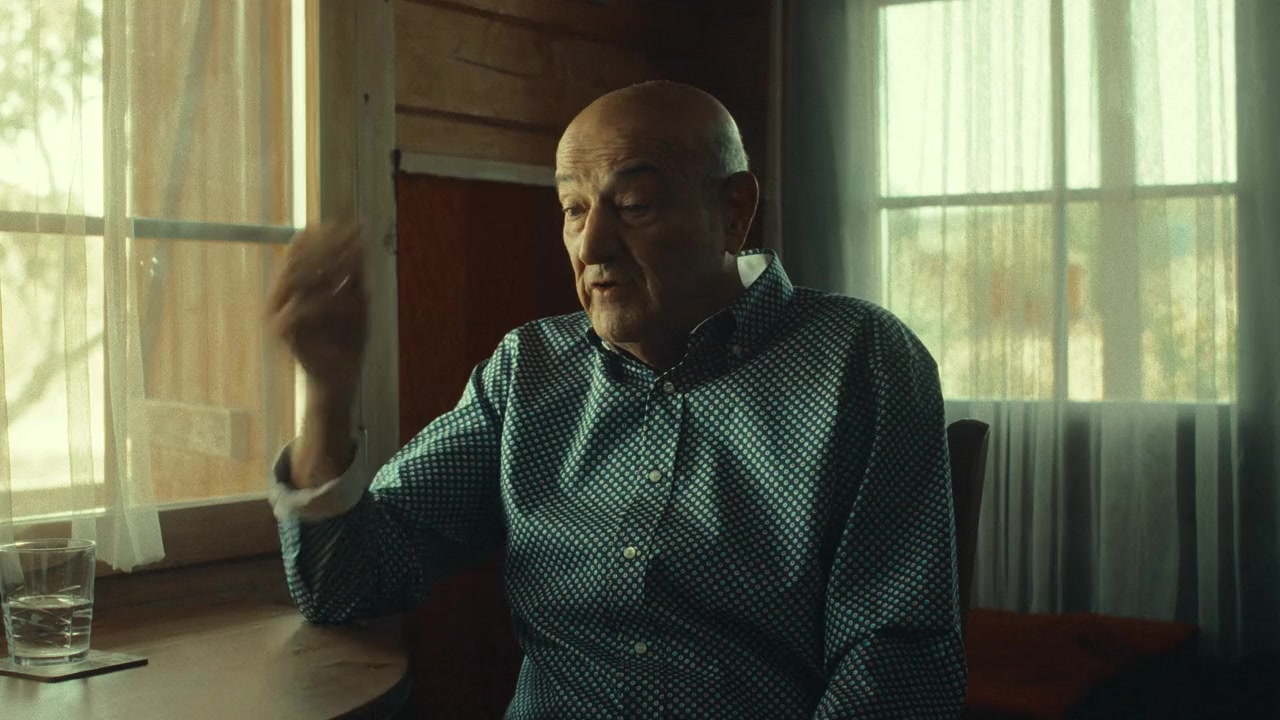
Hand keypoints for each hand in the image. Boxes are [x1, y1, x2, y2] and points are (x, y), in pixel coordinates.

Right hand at [266, 221, 367, 399]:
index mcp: (291, 285)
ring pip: (299, 279)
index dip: (326, 234)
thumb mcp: (357, 300)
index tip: (355, 226)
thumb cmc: (347, 340)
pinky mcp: (281, 334)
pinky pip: (302, 309)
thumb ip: (355, 272)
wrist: (340, 379)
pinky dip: (330, 303)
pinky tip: (351, 303)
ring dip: (331, 275)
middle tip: (358, 243)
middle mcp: (278, 296)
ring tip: (357, 276)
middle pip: (297, 259)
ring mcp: (275, 315)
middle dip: (330, 248)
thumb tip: (361, 236)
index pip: (300, 248)